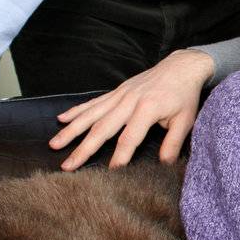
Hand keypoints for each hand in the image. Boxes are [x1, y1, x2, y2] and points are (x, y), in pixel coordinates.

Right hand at [49, 48, 214, 169]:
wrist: (182, 67)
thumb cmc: (184, 95)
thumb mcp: (185, 120)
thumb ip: (173, 142)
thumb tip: (164, 165)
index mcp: (147, 109)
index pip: (129, 138)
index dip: (120, 156)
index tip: (109, 173)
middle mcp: (129, 101)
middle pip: (102, 128)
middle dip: (83, 148)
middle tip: (67, 166)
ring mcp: (120, 95)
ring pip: (91, 114)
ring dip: (71, 130)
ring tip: (54, 144)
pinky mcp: (117, 91)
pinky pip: (93, 102)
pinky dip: (77, 110)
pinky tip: (61, 119)